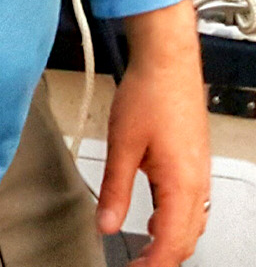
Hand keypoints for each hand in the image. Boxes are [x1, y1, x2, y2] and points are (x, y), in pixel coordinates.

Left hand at [97, 0, 210, 264]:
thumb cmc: (148, 93)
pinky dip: (178, 221)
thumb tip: (107, 224)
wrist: (167, 60)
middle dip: (162, 259)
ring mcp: (200, 172)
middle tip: (136, 265)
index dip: (151, 264)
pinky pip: (194, 205)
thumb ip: (114, 189)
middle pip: (186, 240)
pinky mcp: (196, 161)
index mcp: (180, 184)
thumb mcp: (122, 144)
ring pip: (193, 224)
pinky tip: (159, 216)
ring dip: (172, 242)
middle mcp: (197, 183)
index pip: (170, 243)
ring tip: (145, 250)